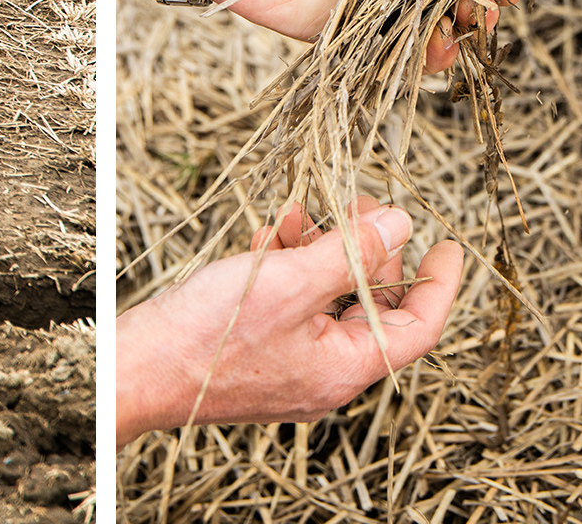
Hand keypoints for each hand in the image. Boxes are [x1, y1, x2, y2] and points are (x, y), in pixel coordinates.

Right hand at [116, 198, 463, 446]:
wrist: (134, 370)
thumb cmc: (207, 336)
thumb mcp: (290, 282)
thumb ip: (350, 253)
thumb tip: (400, 225)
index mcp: (344, 369)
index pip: (418, 326)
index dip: (438, 282)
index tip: (448, 244)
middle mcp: (325, 374)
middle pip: (373, 309)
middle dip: (371, 253)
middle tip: (365, 207)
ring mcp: (292, 365)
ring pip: (329, 301)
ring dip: (323, 252)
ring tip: (306, 212)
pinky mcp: (260, 352)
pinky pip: (294, 306)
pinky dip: (290, 267)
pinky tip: (270, 234)